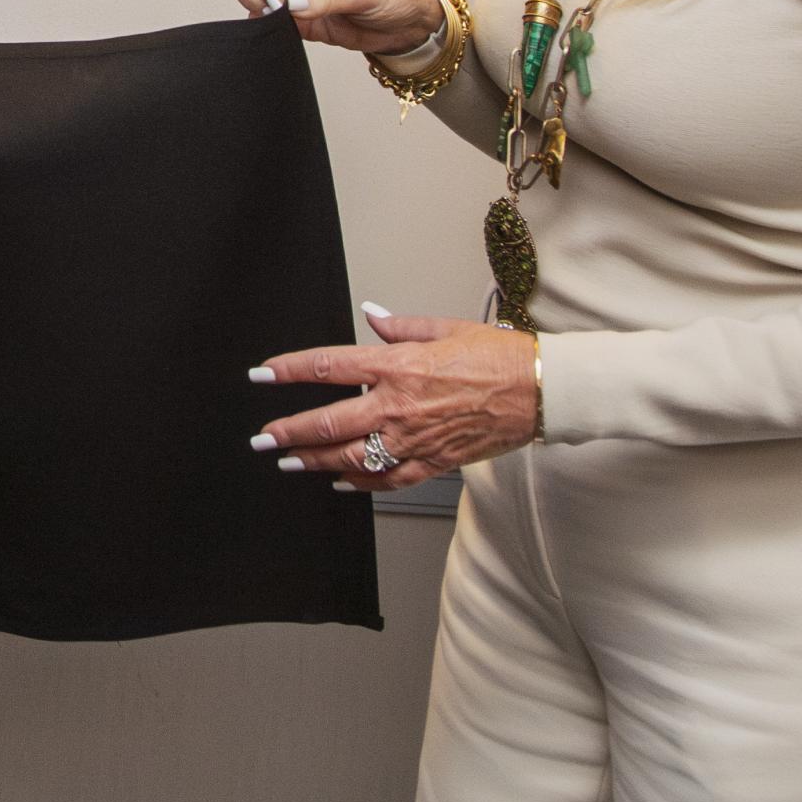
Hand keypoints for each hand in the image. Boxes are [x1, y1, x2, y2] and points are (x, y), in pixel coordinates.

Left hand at [252, 310, 538, 490]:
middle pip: (329, 421)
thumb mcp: (445, 328)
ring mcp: (414, 439)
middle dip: (288, 431)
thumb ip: (400, 327)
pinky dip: (359, 484)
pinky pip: (387, 480)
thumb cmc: (499, 357)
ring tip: (288, 462)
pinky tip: (339, 482)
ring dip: (314, 460)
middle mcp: (399, 405)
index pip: (329, 366)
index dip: (289, 370)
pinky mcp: (433, 462)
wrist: (539, 391)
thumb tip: (371, 318)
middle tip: (262, 438)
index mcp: (398, 366)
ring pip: (351, 457)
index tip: (262, 375)